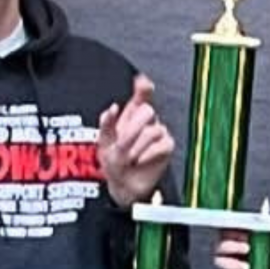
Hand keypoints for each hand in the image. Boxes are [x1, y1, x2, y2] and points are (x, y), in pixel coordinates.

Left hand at [96, 74, 175, 208]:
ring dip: (136, 146)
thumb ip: (106, 123)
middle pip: (148, 110)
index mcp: (131, 114)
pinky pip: (161, 145)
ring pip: (152, 131)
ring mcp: (158, 132)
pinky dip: (147, 154)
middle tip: (122, 142)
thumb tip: (112, 108)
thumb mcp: (103, 142)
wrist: (123, 185)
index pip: (142, 95)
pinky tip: (138, 160)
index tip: (143, 83)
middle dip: (133, 127)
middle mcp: (147, 120)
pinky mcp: (166, 146)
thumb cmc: (113, 161)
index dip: (144, 87)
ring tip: (127, 157)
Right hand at [213, 226, 269, 268]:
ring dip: (231, 264)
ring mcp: (230, 266)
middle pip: (220, 245)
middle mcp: (231, 250)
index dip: (233, 231)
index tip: (244, 234)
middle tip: (247, 249)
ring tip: (246, 268)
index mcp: (239, 236)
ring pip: (220, 263)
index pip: (228, 229)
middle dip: (231, 247)